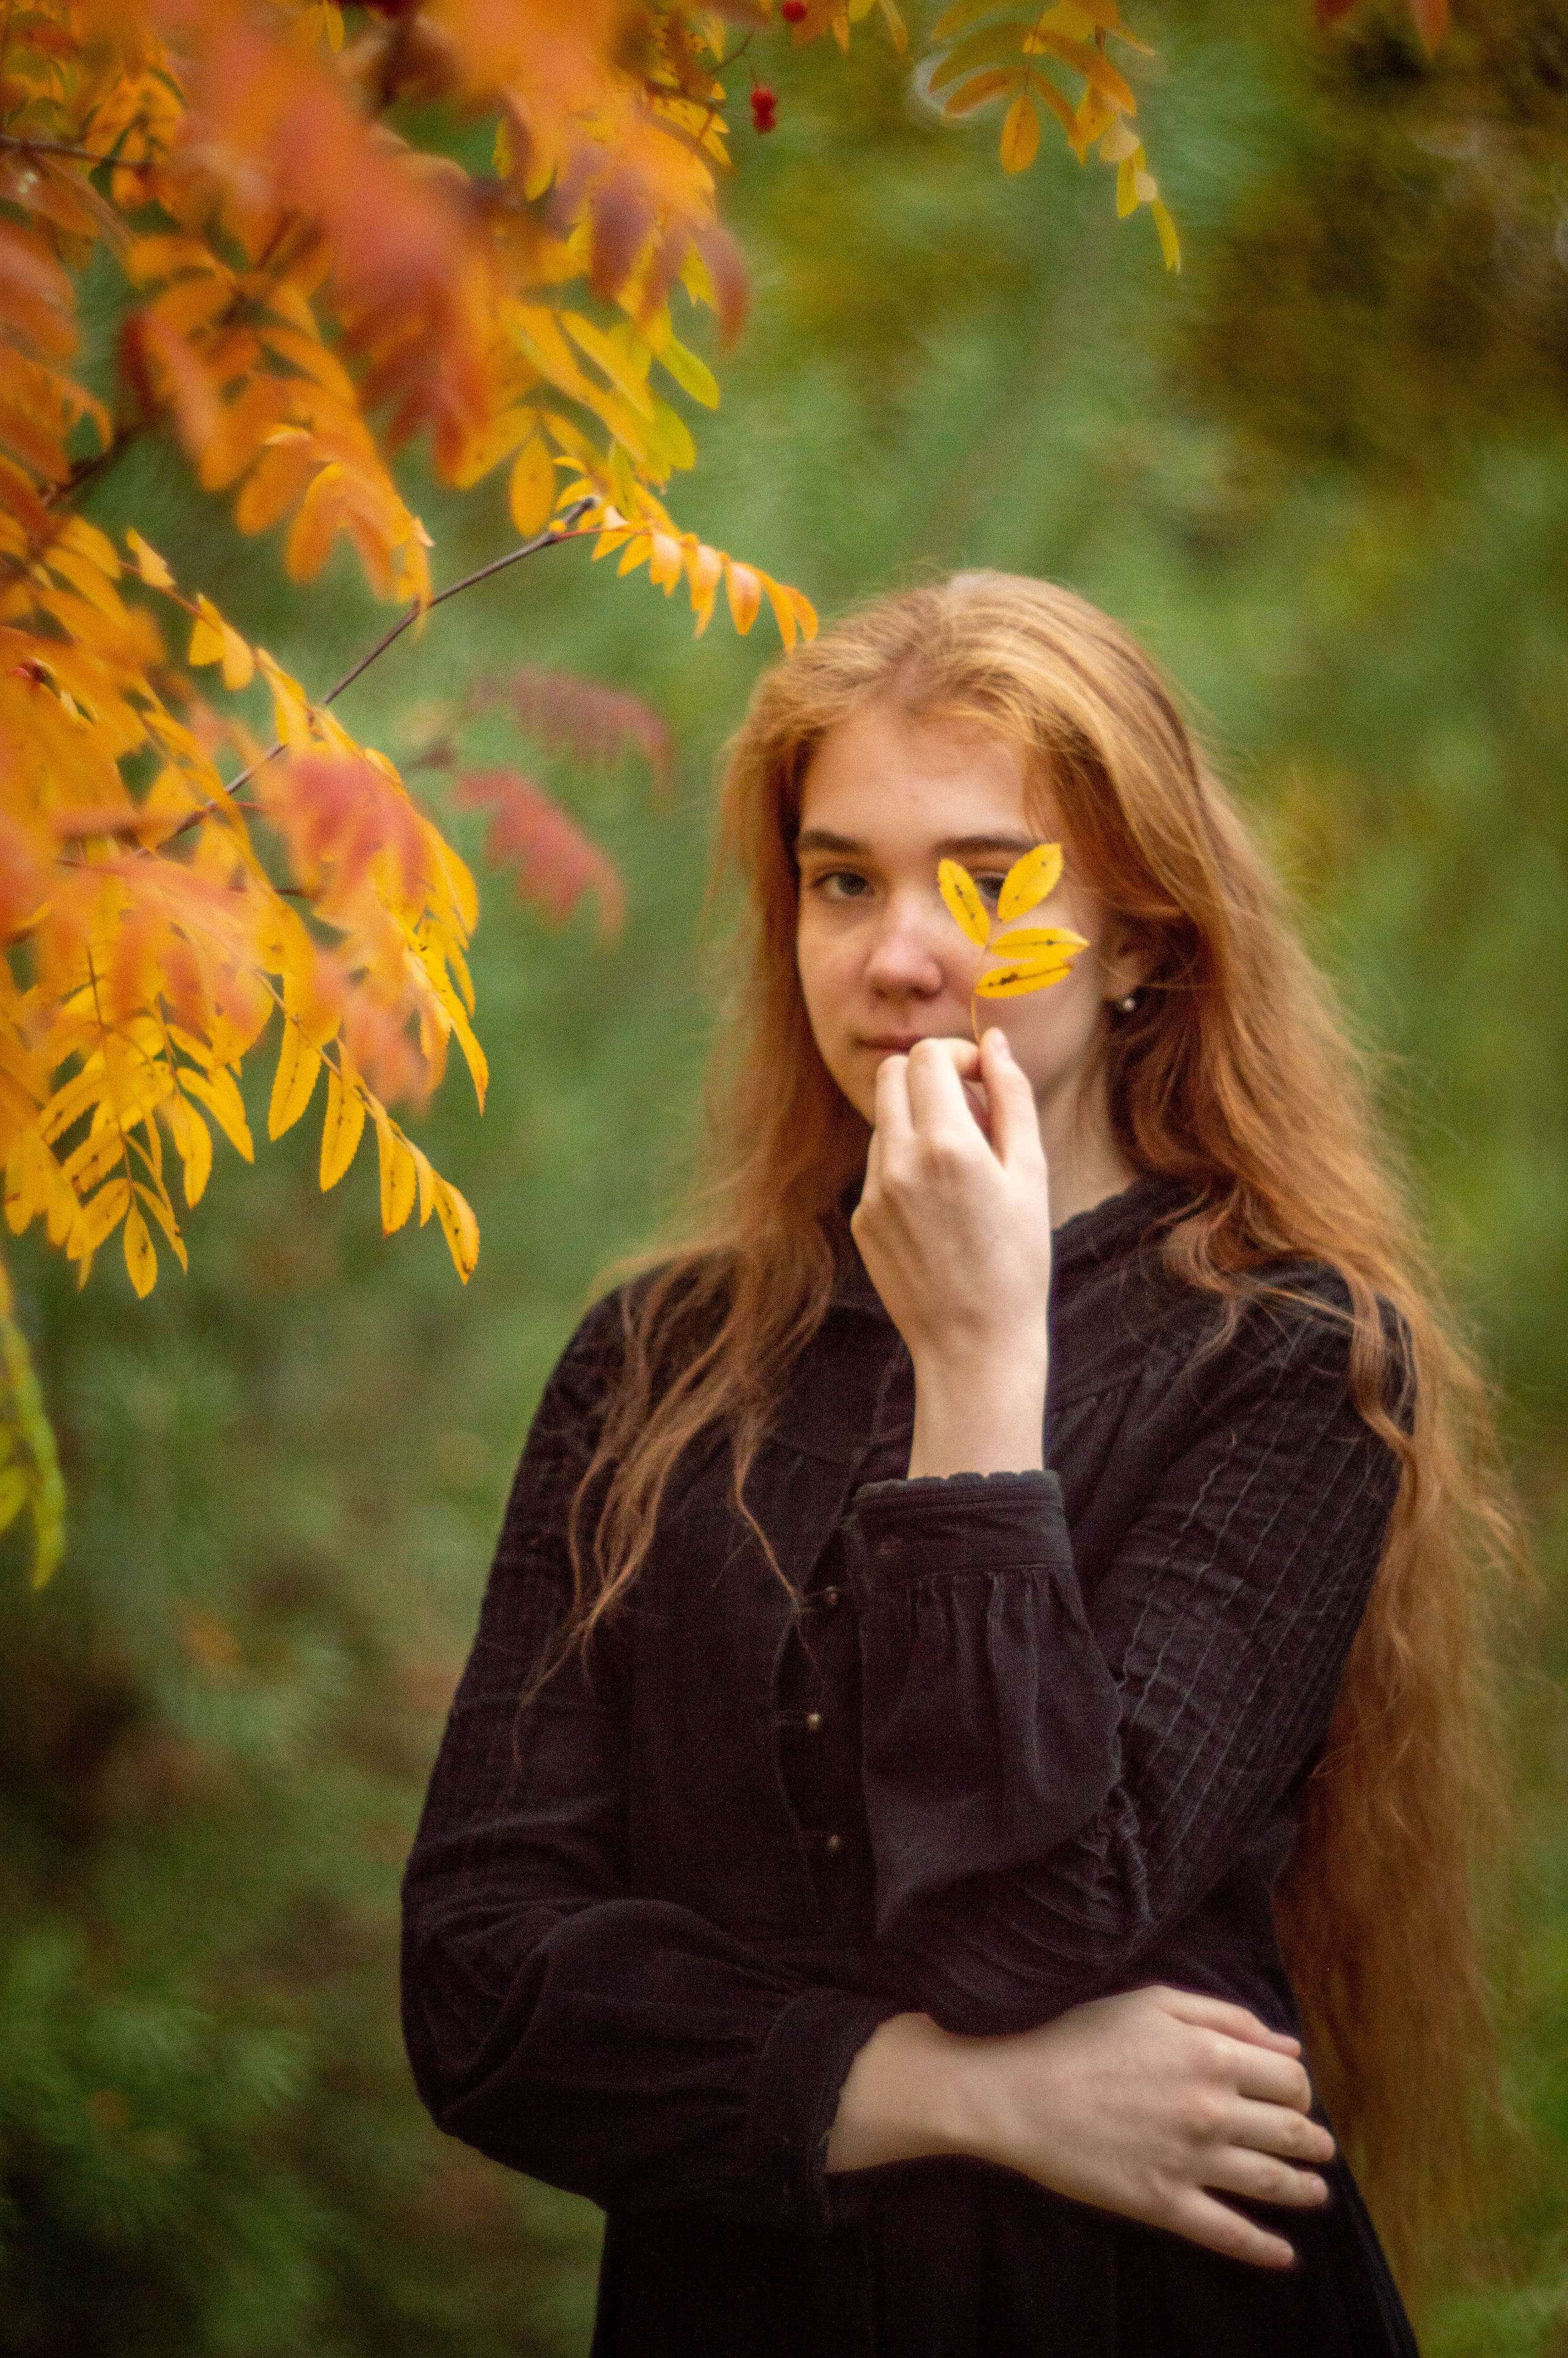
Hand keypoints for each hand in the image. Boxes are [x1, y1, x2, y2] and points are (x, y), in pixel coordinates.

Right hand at [825, 1987, 1334, 2270]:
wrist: (1018, 2091)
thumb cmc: (1080, 2036)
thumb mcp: (1152, 2001)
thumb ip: (1225, 2016)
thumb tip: (1287, 2047)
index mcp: (1212, 2055)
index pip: (1290, 2080)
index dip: (1300, 2090)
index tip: (1294, 2097)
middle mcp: (1212, 2109)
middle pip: (1292, 2132)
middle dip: (1313, 2141)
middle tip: (1318, 2148)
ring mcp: (1191, 2160)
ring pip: (1272, 2183)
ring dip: (1304, 2190)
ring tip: (1315, 2192)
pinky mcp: (1164, 2203)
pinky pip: (1228, 2233)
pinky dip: (1264, 2248)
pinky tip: (1284, 2255)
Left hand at [851, 1030, 1051, 1476]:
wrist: (975, 1344)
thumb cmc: (1018, 1261)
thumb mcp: (1030, 1172)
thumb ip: (1011, 1097)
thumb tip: (994, 1042)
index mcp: (946, 1145)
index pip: (927, 1056)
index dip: (958, 1055)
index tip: (983, 1079)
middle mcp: (898, 1162)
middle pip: (892, 1075)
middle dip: (929, 1076)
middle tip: (971, 1111)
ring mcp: (872, 1192)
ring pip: (884, 1120)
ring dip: (919, 1122)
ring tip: (962, 1169)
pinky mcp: (861, 1219)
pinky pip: (879, 1166)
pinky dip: (906, 1164)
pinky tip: (941, 1207)